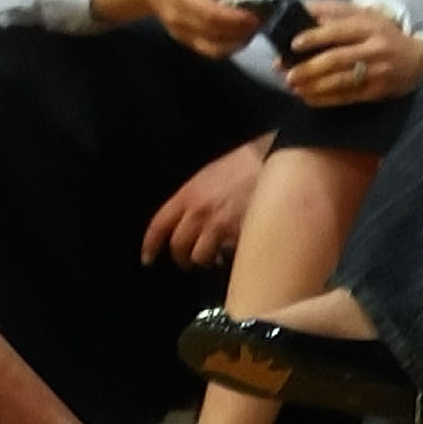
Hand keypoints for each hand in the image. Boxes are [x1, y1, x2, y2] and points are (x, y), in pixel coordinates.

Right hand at [94, 0, 258, 57]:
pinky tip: (236, 34)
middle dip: (243, 32)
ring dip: (237, 43)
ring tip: (249, 30)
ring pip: (214, 49)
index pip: (212, 14)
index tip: (257, 16)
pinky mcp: (184, 41)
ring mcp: (181, 33)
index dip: (237, 19)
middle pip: (215, 35)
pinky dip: (227, 46)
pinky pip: (209, 50)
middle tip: (259, 22)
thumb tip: (248, 3)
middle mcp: (180, 19)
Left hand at [142, 139, 266, 267]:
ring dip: (204, 260)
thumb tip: (192, 219)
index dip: (151, 244)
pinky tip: (233, 255)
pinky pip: (228, 255)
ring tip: (212, 260)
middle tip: (187, 262)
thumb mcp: (209, 176)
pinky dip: (228, 258)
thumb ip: (196, 198)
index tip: (147, 258)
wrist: (274, 161)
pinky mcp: (241, 235)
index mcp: (188, 194)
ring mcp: (220, 225)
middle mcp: (199, 212)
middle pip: (178, 245)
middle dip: (181, 257)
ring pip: (200, 255)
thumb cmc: (244, 164)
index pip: (159, 225)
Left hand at [283, 2, 422, 105]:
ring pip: (341, 81)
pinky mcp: (378, 91)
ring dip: (313, 86)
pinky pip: (348, 97)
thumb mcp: (361, 14)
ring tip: (293, 87)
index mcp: (368, 26)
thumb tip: (299, 9)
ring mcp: (378, 72)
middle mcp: (374, 49)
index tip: (293, 44)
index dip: (314, 38)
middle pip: (337, 60)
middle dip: (308, 68)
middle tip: (286, 73)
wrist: (416, 59)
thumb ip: (331, 11)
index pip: (338, 31)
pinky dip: (325, 99)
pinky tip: (308, 98)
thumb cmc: (379, 32)